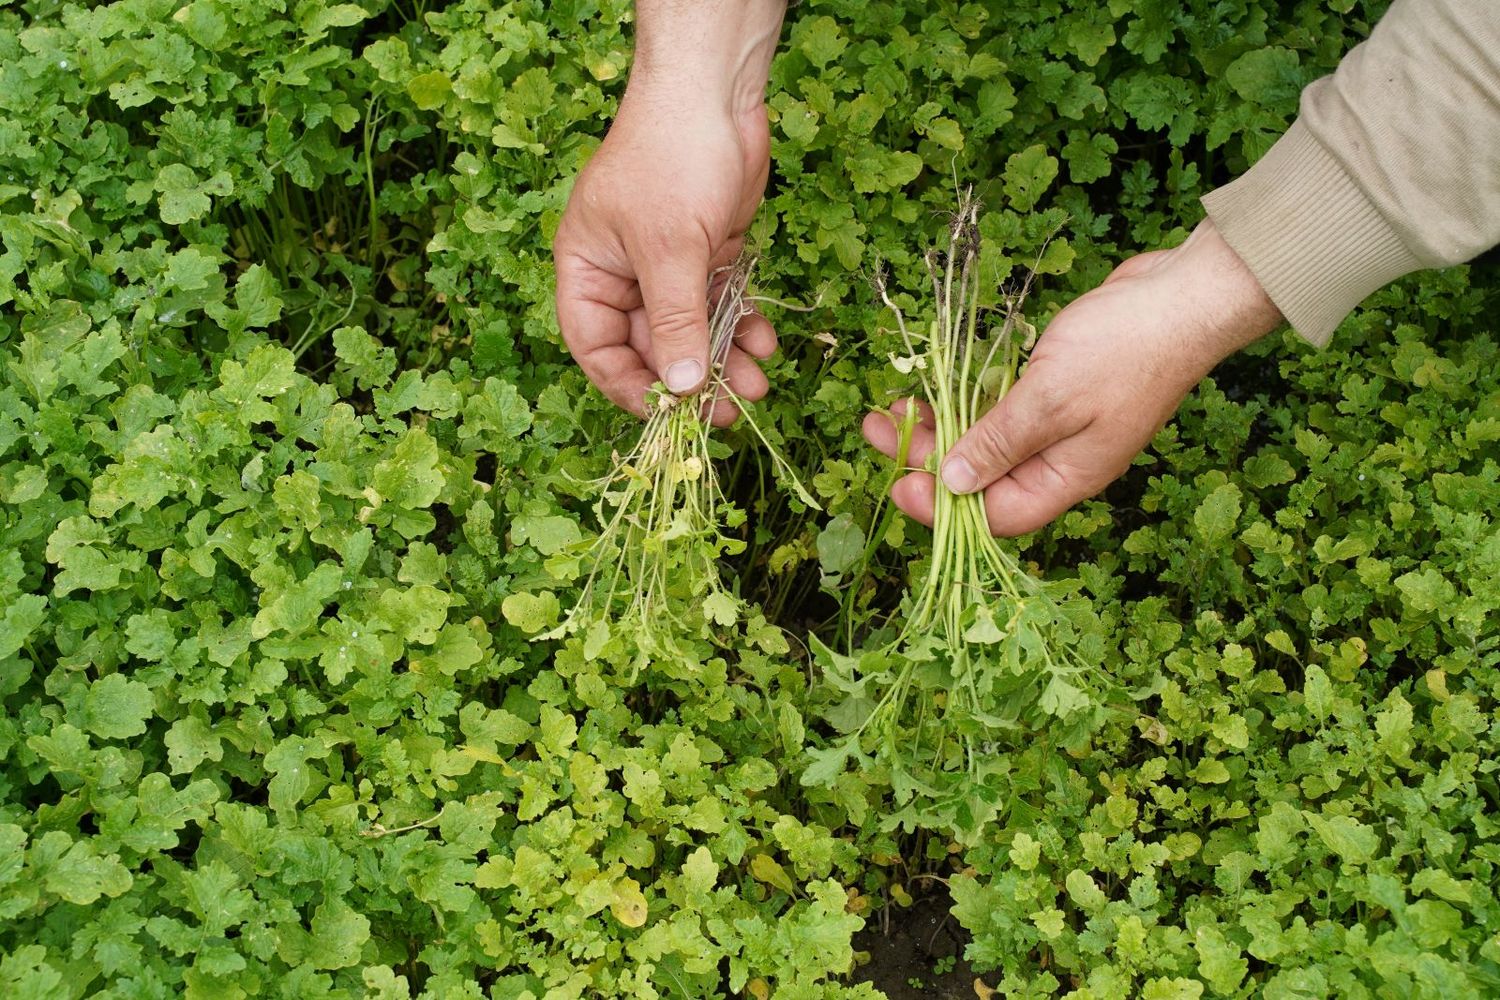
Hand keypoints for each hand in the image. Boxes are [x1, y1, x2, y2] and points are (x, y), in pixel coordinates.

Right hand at [553, 1, 785, 426]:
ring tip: (757, 386)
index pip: (596, 347)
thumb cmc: (671, 157)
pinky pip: (720, 305)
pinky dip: (742, 326)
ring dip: (724, 360)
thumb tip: (680, 388)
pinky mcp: (707, 252)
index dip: (628, 385)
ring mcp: (667, 264)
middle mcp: (623, 273)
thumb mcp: (669, 248)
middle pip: (649, 346)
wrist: (716, 92)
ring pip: (692, 330)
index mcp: (587, 269)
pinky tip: (767, 343)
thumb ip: (674, 322)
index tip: (667, 415)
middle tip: (726, 412)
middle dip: (690, 378)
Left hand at [863, 219, 1282, 535]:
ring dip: (938, 428)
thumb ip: (998, 443)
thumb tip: (952, 485)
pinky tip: (934, 388)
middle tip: (875, 431)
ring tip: (890, 408)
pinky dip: (965, 403)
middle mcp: (1059, 462)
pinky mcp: (1055, 392)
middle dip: (925, 460)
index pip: (993, 518)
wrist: (1183, 296)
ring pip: (985, 444)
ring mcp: (1059, 427)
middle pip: (981, 482)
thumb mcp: (1049, 399)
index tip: (897, 480)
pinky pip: (1000, 412)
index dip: (941, 508)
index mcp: (1065, 478)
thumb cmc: (1124, 348)